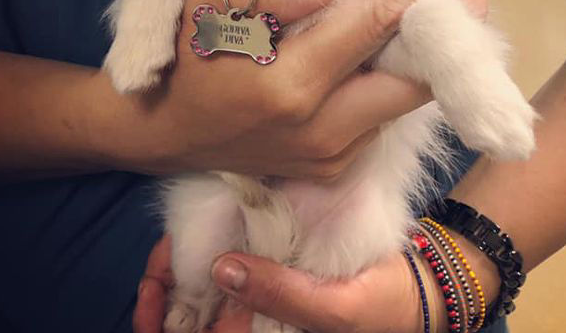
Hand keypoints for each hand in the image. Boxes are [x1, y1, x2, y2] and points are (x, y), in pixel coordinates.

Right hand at [133, 0, 493, 332]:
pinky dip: (396, 77)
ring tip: (447, 3)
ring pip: (406, 98)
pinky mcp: (334, 168)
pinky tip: (397, 44)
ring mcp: (332, 156)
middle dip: (456, 26)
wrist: (162, 135)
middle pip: (416, 76)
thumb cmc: (183, 61)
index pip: (370, 20)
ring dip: (430, 51)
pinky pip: (381, 115)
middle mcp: (323, 128)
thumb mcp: (210, 7)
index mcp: (289, 83)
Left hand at [134, 238, 424, 332]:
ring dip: (179, 279)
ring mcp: (262, 298)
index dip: (167, 322)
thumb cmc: (378, 308)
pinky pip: (228, 269)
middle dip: (165, 301)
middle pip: (197, 319)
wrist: (413, 289)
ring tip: (163, 256)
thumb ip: (282, 293)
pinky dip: (206, 256)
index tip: (153, 289)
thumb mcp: (333, 308)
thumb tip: (222, 269)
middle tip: (152, 272)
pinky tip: (192, 241)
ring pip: (206, 295)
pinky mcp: (272, 269)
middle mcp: (256, 324)